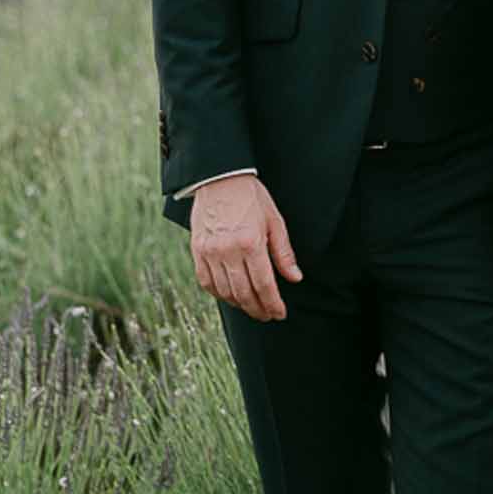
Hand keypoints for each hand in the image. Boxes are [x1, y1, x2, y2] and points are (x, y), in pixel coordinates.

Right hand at [191, 175, 302, 320]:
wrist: (219, 178)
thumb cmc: (251, 197)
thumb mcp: (274, 220)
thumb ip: (283, 252)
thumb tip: (295, 278)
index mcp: (250, 242)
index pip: (264, 284)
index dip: (273, 303)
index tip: (280, 313)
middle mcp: (227, 250)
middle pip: (244, 293)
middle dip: (258, 309)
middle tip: (268, 316)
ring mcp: (209, 251)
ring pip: (225, 291)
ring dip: (240, 305)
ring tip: (252, 308)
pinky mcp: (197, 251)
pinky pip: (207, 282)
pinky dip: (220, 294)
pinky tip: (231, 296)